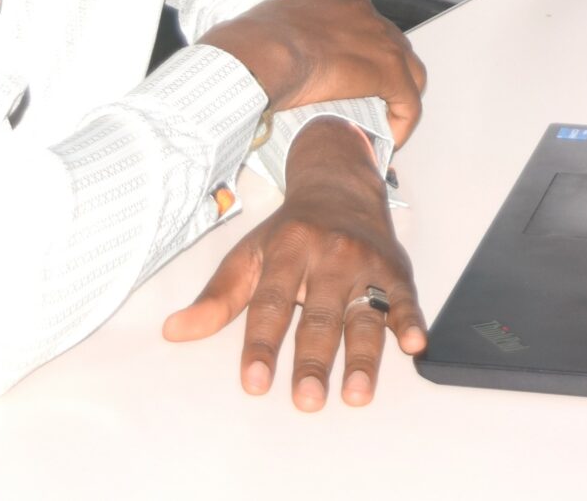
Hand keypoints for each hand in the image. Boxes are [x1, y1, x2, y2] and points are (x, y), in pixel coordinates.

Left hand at [163, 120, 425, 408]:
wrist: (340, 185)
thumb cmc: (290, 232)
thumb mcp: (248, 255)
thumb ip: (216, 298)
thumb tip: (173, 331)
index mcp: (288, 250)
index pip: (271, 305)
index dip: (261, 346)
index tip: (254, 383)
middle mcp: (329, 255)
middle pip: (320, 316)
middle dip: (313, 361)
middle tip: (307, 400)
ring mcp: (365, 263)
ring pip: (364, 316)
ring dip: (362, 357)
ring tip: (355, 394)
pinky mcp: (396, 270)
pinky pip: (405, 299)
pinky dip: (411, 321)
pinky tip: (413, 344)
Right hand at [197, 0, 425, 145]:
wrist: (256, 56)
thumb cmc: (243, 47)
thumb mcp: (263, 30)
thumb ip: (276, 40)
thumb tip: (260, 62)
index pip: (359, 22)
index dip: (358, 50)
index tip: (348, 73)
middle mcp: (359, 9)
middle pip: (388, 42)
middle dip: (382, 71)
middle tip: (367, 101)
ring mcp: (377, 35)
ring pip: (406, 69)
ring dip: (396, 97)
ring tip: (381, 122)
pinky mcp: (387, 68)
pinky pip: (408, 98)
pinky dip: (402, 120)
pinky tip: (389, 139)